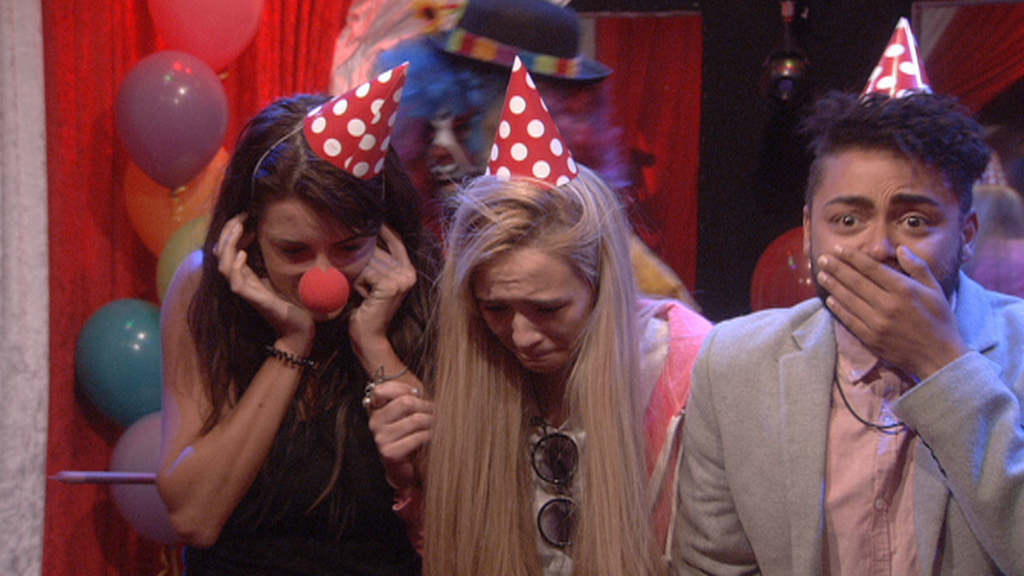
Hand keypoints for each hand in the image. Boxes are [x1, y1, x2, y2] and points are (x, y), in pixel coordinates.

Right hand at [213, 214, 313, 347]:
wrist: (299, 327)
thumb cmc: (293, 301)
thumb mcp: (283, 274)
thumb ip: (275, 259)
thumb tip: (281, 237)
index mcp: (246, 273)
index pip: (229, 248)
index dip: (233, 230)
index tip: (246, 215)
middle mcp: (242, 280)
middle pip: (221, 252)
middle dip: (228, 231)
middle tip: (241, 215)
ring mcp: (245, 291)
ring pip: (223, 265)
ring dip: (228, 244)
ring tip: (238, 228)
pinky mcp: (252, 299)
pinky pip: (235, 281)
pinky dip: (235, 266)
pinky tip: (243, 253)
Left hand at [348, 225, 416, 347]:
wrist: (368, 336)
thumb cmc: (366, 309)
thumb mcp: (373, 282)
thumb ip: (375, 262)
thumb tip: (364, 236)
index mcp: (409, 271)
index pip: (396, 242)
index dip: (384, 230)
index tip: (373, 218)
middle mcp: (409, 274)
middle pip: (378, 251)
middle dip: (361, 259)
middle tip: (355, 274)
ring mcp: (402, 280)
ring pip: (369, 261)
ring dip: (357, 274)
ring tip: (361, 291)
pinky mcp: (391, 286)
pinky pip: (366, 272)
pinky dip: (358, 282)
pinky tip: (362, 295)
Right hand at [366, 381, 433, 489]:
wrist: (407, 467)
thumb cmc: (409, 435)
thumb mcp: (407, 413)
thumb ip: (407, 398)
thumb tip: (418, 391)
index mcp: (375, 410)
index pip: (381, 390)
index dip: (402, 388)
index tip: (417, 394)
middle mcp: (374, 422)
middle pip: (405, 402)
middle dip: (426, 406)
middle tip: (436, 410)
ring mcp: (381, 438)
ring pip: (415, 420)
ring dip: (432, 421)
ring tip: (437, 424)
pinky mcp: (390, 453)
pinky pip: (417, 437)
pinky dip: (430, 435)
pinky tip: (432, 437)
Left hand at [815, 244, 967, 379]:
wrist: (940, 357)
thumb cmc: (940, 320)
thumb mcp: (935, 289)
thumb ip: (918, 267)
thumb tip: (900, 249)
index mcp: (904, 289)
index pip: (871, 268)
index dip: (852, 257)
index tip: (838, 249)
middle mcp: (888, 304)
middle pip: (855, 282)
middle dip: (836, 268)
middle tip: (822, 258)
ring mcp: (878, 323)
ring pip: (849, 299)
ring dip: (833, 285)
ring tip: (821, 274)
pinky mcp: (871, 338)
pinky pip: (850, 320)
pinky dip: (838, 308)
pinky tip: (829, 299)